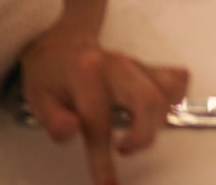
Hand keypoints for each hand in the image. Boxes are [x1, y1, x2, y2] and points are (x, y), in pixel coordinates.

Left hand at [18, 30, 188, 184]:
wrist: (63, 44)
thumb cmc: (49, 78)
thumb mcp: (38, 100)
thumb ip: (52, 119)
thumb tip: (71, 131)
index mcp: (86, 75)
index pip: (98, 121)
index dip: (102, 158)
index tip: (107, 184)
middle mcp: (118, 65)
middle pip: (148, 100)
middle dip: (142, 135)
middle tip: (124, 149)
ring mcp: (137, 63)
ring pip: (167, 92)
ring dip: (158, 120)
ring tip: (136, 131)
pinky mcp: (150, 65)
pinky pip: (177, 78)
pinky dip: (175, 98)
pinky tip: (158, 111)